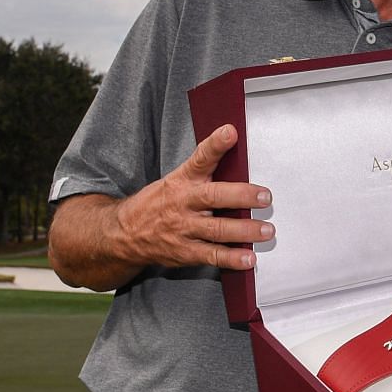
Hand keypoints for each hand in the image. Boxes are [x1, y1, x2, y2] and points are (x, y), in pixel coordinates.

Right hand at [113, 124, 273, 270]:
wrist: (124, 234)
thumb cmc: (158, 204)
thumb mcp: (175, 181)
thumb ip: (203, 173)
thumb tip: (237, 159)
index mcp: (181, 181)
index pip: (199, 159)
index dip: (215, 145)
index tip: (230, 133)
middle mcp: (183, 203)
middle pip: (213, 197)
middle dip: (241, 196)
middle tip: (265, 197)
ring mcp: (184, 229)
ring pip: (217, 229)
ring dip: (245, 231)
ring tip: (267, 230)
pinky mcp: (185, 251)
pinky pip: (212, 255)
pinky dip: (232, 259)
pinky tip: (248, 259)